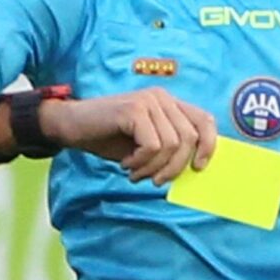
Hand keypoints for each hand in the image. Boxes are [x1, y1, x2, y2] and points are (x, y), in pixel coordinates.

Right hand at [42, 88, 218, 183]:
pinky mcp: (134, 110)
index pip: (205, 120)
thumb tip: (195, 169)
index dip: (209, 145)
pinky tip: (126, 164)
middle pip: (189, 138)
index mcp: (169, 103)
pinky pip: (152, 146)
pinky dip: (141, 163)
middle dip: (174, 167)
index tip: (197, 168)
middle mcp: (162, 98)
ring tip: (135, 172)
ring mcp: (148, 101)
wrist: (71, 126)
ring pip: (171, 145)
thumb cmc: (109, 138)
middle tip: (155, 181)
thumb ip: (169, 149)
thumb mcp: (145, 145)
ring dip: (153, 168)